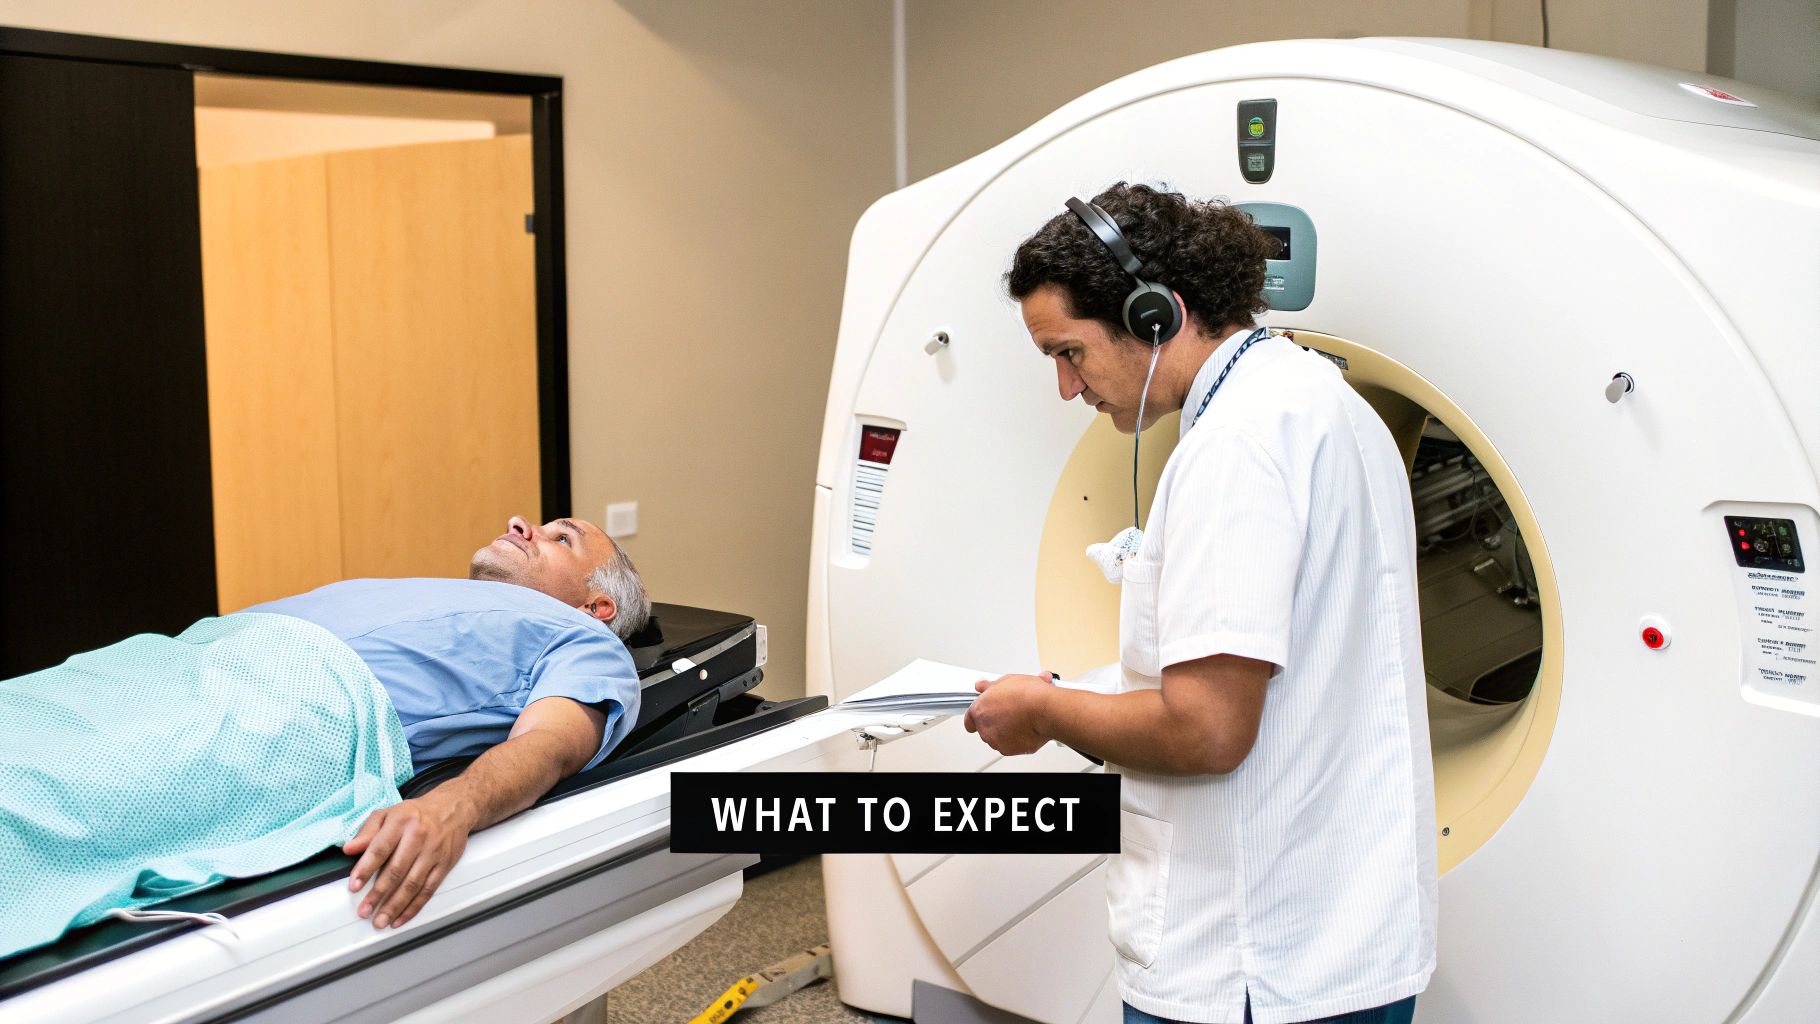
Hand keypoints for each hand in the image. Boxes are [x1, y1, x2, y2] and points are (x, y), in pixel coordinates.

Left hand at [343, 790, 475, 928]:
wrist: (454, 808)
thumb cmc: (417, 813)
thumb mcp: (388, 814)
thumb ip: (367, 831)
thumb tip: (349, 848)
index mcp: (401, 822)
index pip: (380, 848)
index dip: (366, 869)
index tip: (354, 886)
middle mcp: (418, 837)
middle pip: (396, 870)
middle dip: (378, 894)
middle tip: (364, 911)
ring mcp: (433, 853)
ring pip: (413, 884)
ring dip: (395, 906)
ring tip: (380, 920)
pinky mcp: (445, 865)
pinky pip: (428, 890)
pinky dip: (414, 907)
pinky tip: (401, 918)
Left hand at [962, 674, 1053, 755]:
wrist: (1045, 710)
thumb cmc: (1028, 695)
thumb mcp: (1006, 680)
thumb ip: (989, 686)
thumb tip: (982, 685)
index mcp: (980, 710)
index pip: (970, 719)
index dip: (979, 716)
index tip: (986, 715)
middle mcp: (985, 728)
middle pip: (985, 728)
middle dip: (996, 722)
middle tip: (1010, 713)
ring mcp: (996, 740)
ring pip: (998, 738)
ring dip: (1006, 731)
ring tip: (1021, 719)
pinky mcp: (1010, 750)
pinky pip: (1011, 745)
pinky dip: (1017, 740)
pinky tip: (1027, 728)